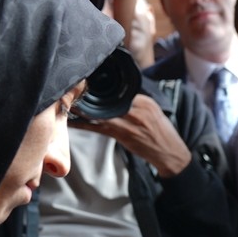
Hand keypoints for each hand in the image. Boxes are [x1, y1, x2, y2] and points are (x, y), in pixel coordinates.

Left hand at [70, 94, 190, 176]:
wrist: (170, 154)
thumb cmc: (162, 133)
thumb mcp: (154, 111)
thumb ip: (137, 102)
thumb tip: (119, 95)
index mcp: (144, 101)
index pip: (120, 89)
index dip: (102, 86)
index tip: (87, 82)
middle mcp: (136, 108)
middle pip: (107, 97)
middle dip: (89, 94)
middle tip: (72, 89)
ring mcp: (128, 122)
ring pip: (99, 111)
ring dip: (82, 107)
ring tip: (67, 102)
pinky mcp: (122, 134)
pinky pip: (97, 128)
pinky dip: (83, 124)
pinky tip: (71, 122)